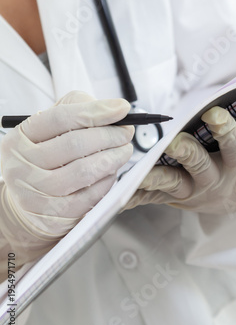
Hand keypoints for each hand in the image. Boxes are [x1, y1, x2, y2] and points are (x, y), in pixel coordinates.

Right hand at [0, 91, 133, 262]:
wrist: (28, 204)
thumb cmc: (46, 158)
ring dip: (113, 158)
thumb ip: (78, 110)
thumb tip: (114, 109)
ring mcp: (36, 193)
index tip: (122, 108)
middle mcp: (22, 165)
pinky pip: (89, 196)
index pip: (60, 118)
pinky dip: (107, 182)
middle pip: (75, 144)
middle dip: (109, 135)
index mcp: (21, 138)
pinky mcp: (53, 216)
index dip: (95, 111)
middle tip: (126, 132)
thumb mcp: (51, 130)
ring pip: (84, 171)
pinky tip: (112, 172)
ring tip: (124, 151)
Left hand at [125, 105, 235, 214]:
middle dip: (187, 153)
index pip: (234, 146)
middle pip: (199, 165)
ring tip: (137, 172)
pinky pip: (153, 196)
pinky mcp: (174, 196)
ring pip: (171, 183)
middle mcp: (214, 180)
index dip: (225, 130)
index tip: (213, 113)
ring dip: (154, 177)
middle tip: (173, 142)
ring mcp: (191, 190)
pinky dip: (137, 194)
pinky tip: (119, 193)